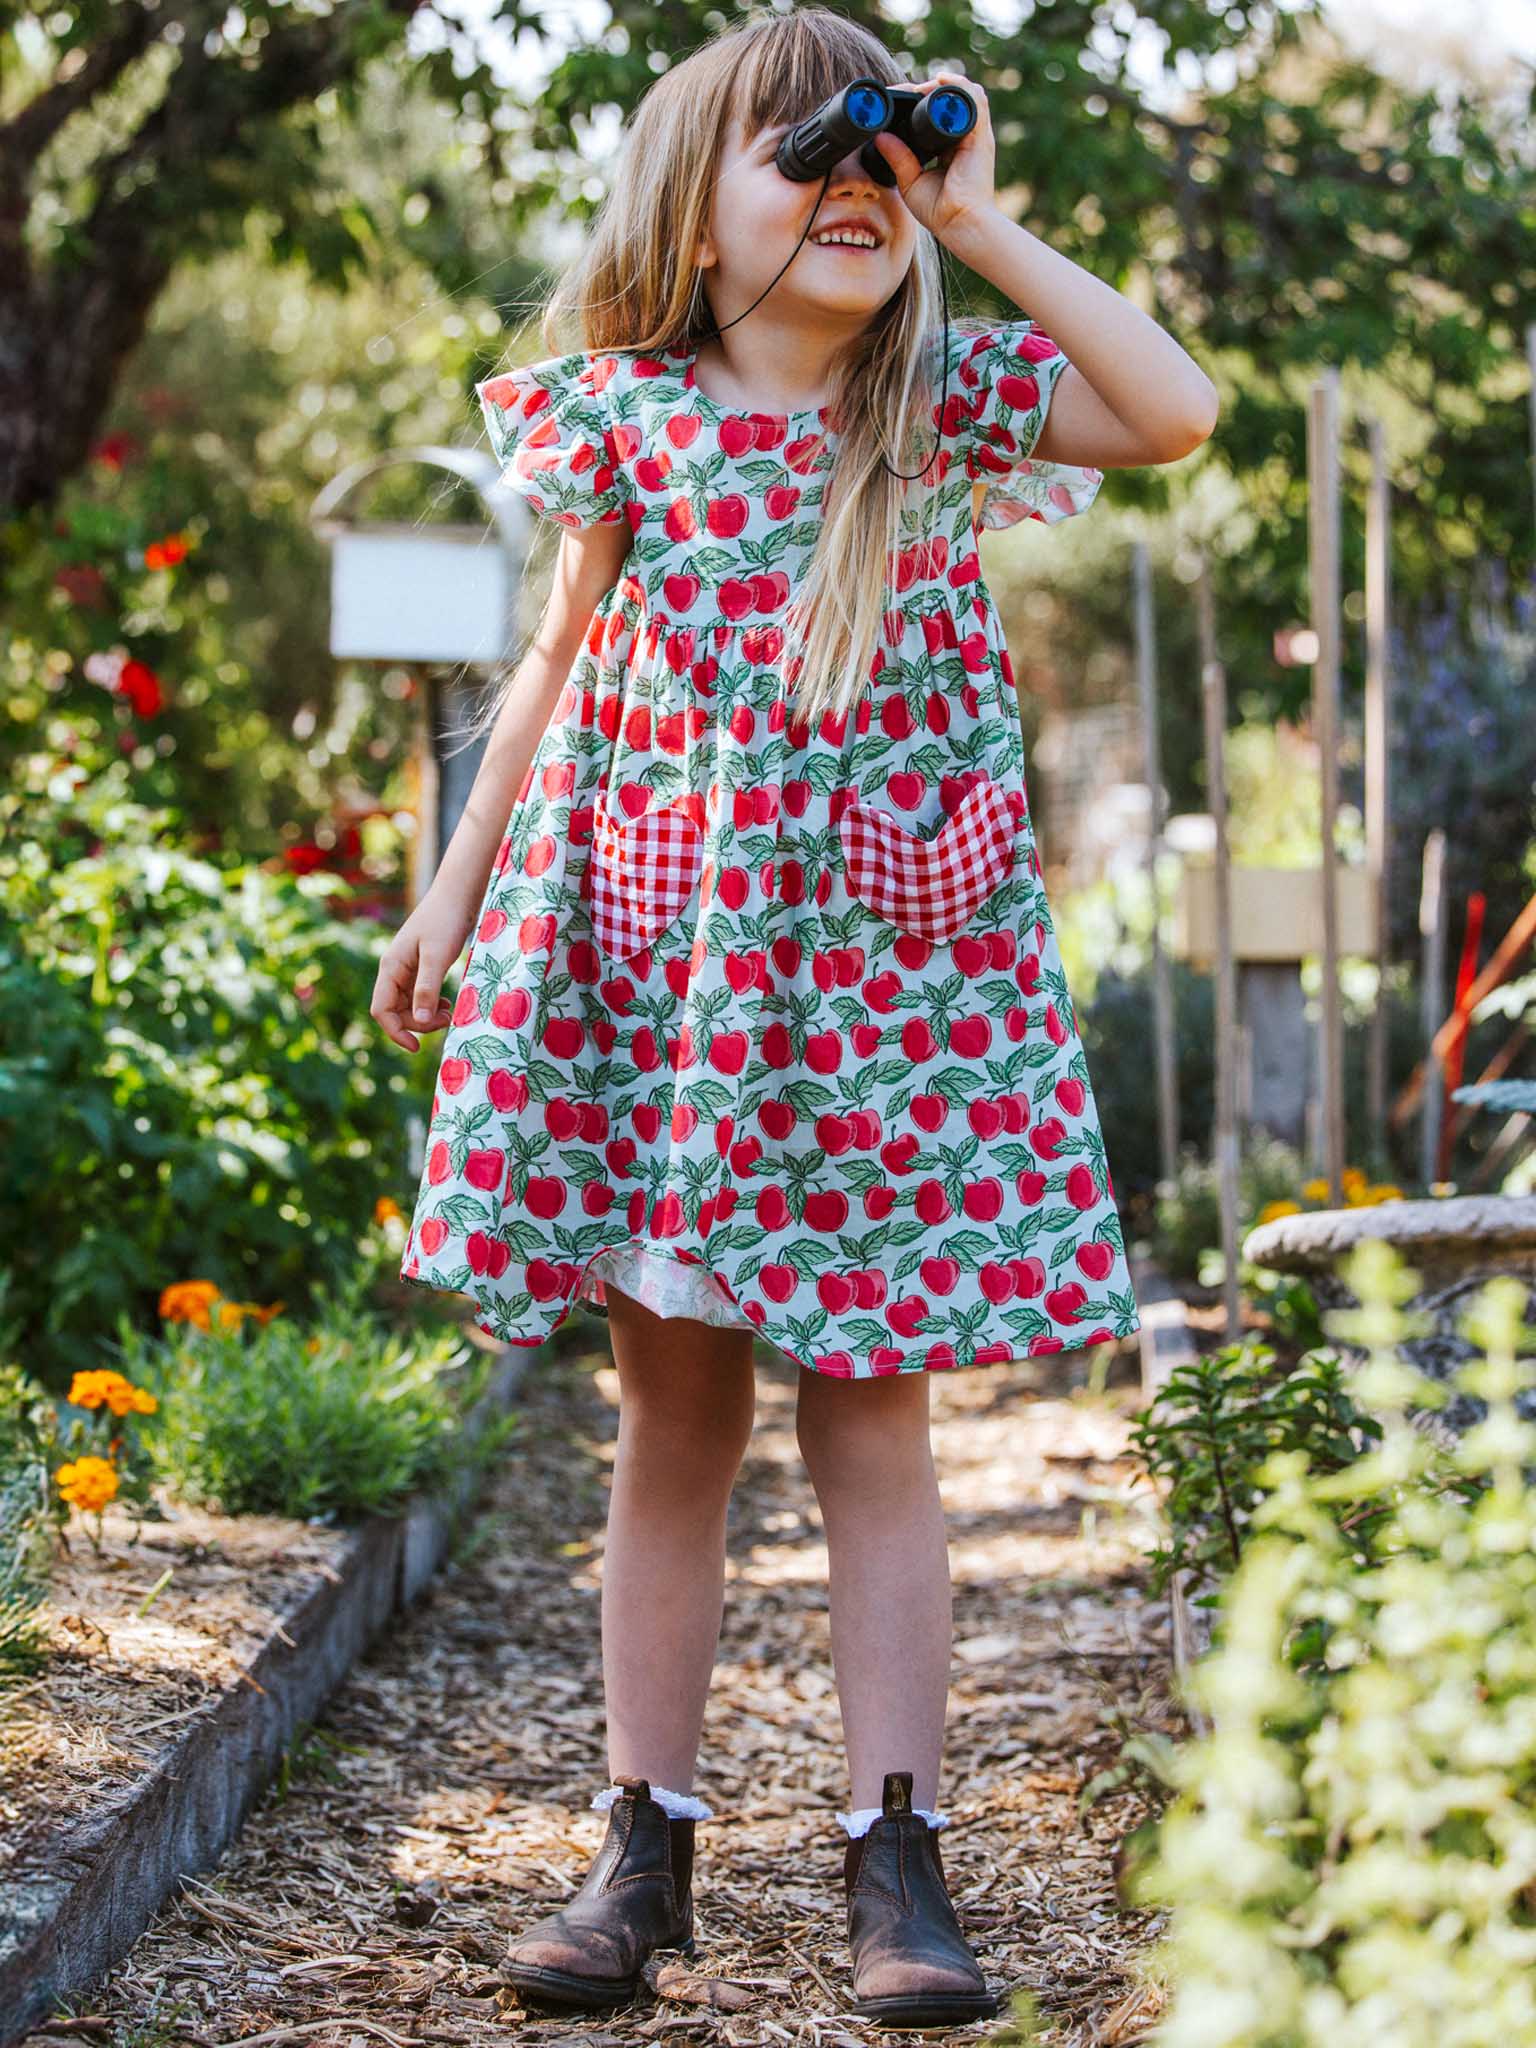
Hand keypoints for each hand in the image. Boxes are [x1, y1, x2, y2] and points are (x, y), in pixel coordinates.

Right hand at [370, 888, 476, 1051]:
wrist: (457, 895)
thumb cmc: (446, 921)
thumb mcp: (438, 956)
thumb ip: (427, 988)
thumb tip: (420, 1021)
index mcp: (391, 967)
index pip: (381, 1010)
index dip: (395, 1032)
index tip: (417, 1048)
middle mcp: (394, 970)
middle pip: (394, 1011)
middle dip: (417, 1024)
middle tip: (446, 1020)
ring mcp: (407, 969)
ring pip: (408, 1005)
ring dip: (426, 1016)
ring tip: (449, 1012)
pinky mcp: (421, 967)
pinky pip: (419, 995)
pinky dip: (431, 1004)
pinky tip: (447, 1003)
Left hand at [872, 72, 1000, 247]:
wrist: (961, 224)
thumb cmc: (941, 211)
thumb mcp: (911, 182)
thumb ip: (898, 158)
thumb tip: (880, 137)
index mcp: (951, 149)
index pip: (936, 118)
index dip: (919, 105)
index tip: (899, 102)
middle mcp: (965, 139)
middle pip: (948, 104)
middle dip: (928, 92)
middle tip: (907, 91)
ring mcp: (975, 135)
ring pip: (962, 96)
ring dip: (942, 85)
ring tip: (922, 85)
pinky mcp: (980, 135)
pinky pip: (973, 99)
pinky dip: (958, 85)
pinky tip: (940, 79)